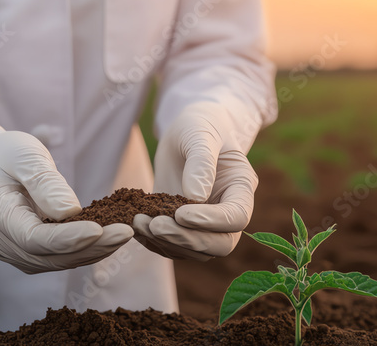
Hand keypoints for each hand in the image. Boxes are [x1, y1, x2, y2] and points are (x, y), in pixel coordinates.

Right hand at [0, 125, 132, 272]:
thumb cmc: (7, 153)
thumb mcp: (25, 155)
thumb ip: (45, 182)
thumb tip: (71, 212)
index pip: (32, 238)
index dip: (67, 238)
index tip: (99, 229)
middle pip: (47, 256)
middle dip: (89, 247)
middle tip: (125, 232)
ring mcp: (11, 251)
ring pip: (55, 262)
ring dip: (92, 251)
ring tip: (123, 234)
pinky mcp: (27, 252)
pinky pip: (56, 258)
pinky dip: (84, 250)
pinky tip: (109, 238)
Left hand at [133, 104, 256, 260]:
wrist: (187, 131)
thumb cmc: (200, 125)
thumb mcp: (200, 134)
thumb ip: (201, 163)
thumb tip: (196, 198)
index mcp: (241, 188)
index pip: (236, 218)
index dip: (211, 222)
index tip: (181, 213)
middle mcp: (228, 212)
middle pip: (219, 244)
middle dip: (187, 239)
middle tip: (155, 225)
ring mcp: (206, 224)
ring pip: (195, 251)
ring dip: (166, 242)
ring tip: (138, 221)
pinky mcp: (183, 228)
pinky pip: (173, 247)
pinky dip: (154, 242)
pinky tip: (135, 225)